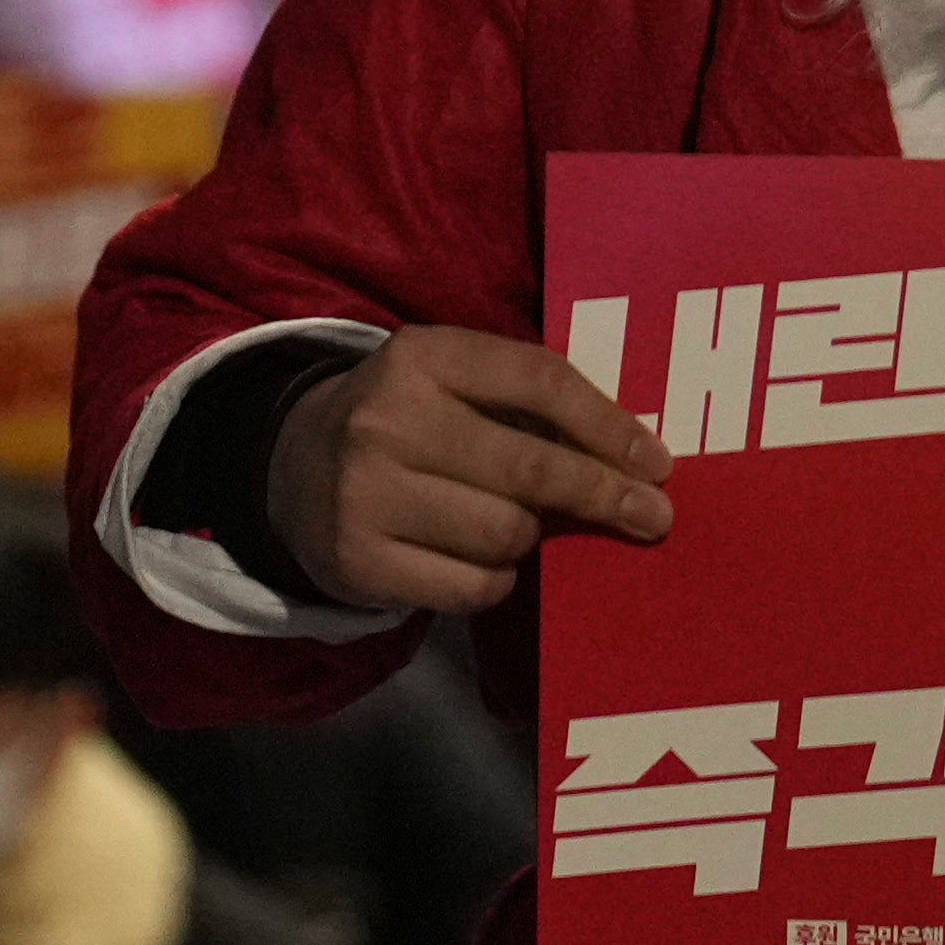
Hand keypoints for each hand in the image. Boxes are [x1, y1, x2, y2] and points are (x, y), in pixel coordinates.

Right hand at [271, 329, 675, 619]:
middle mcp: (387, 420)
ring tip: (509, 524)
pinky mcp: (358, 561)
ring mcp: (365, 494)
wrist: (288, 468)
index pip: (539, 381)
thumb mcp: (452, 380)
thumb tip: (635, 460)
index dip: (608, 425)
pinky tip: (474, 559)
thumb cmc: (407, 420)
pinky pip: (473, 588)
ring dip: (528, 537)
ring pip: (506, 534)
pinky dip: (494, 581)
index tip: (656, 463)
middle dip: (603, 496)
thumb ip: (529, 401)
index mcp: (424, 355)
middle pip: (530, 468)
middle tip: (652, 518)